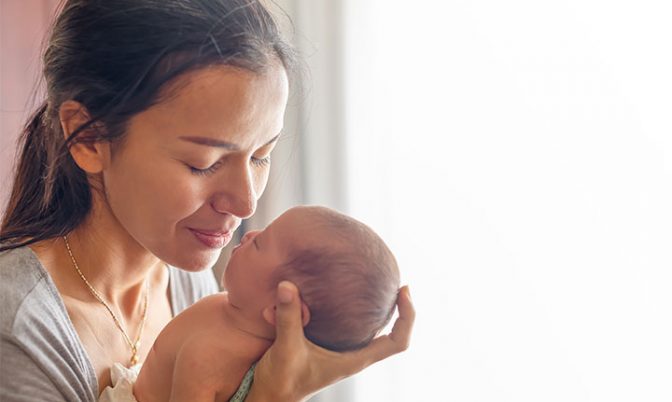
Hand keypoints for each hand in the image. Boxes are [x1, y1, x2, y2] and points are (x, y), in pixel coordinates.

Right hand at [246, 281, 414, 401]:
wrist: (270, 395)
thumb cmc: (282, 378)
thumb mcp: (285, 347)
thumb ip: (288, 317)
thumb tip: (288, 286)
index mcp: (355, 359)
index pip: (397, 342)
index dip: (407, 317)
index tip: (403, 291)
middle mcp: (354, 354)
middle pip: (392, 334)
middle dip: (398, 309)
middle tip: (398, 285)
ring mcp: (343, 350)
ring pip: (371, 329)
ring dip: (377, 309)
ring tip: (379, 284)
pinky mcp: (329, 345)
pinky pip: (349, 325)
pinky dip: (351, 309)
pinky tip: (341, 292)